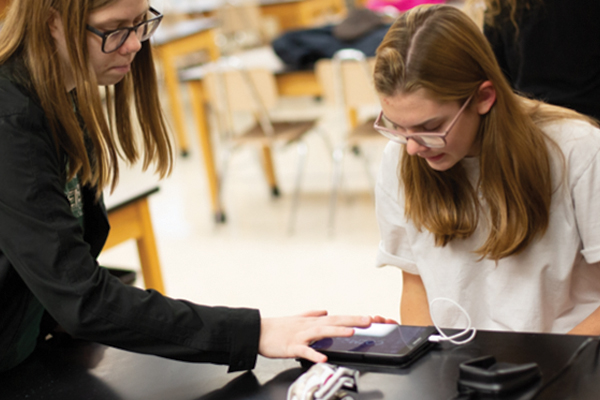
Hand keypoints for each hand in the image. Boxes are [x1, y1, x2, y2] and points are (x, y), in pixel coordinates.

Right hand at [258, 310, 391, 362]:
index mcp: (312, 321)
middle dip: (352, 320)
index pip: (337, 318)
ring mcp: (301, 336)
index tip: (369, 318)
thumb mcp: (297, 318)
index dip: (353, 317)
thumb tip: (325, 310)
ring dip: (337, 331)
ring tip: (351, 332)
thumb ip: (312, 314)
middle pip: (334, 321)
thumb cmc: (277, 327)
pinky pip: (305, 351)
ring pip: (322, 332)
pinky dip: (314, 354)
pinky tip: (323, 358)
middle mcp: (309, 326)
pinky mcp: (292, 346)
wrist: (258, 332)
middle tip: (369, 321)